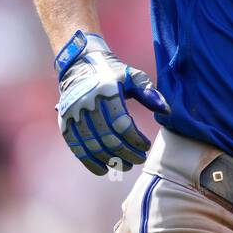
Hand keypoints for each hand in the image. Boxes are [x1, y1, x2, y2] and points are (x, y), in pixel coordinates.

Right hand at [53, 30, 168, 174]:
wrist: (79, 63)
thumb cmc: (113, 72)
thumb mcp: (133, 76)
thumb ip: (149, 94)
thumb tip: (167, 111)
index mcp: (107, 90)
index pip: (122, 123)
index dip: (135, 139)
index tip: (145, 147)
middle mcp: (87, 102)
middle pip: (108, 137)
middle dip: (125, 153)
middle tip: (139, 160)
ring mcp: (74, 113)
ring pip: (92, 145)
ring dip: (110, 160)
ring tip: (125, 166)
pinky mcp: (65, 121)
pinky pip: (76, 147)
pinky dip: (89, 161)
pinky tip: (103, 170)